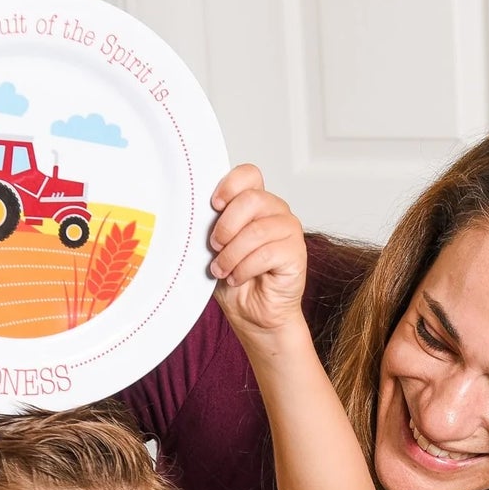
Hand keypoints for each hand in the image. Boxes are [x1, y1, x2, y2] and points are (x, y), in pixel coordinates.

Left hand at [208, 165, 305, 339]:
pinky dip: (245, 268)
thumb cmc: (236, 280)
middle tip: (215, 247)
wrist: (253, 314)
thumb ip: (212, 226)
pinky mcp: (296, 253)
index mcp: (256, 203)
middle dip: (226, 226)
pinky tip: (238, 278)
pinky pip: (267, 253)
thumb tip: (192, 211)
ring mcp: (288, 231)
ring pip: (257, 230)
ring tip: (223, 270)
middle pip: (251, 199)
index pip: (249, 175)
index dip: (230, 185)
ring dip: (232, 254)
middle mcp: (275, 212)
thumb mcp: (215, 248)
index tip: (214, 205)